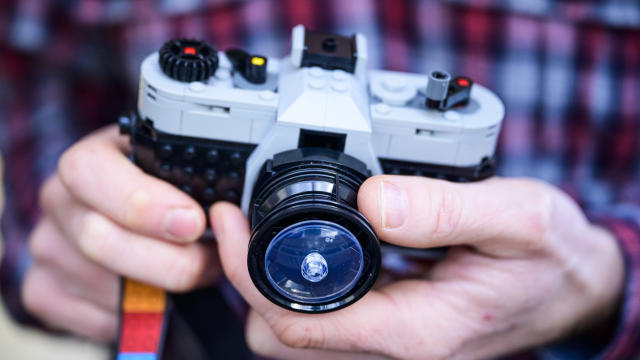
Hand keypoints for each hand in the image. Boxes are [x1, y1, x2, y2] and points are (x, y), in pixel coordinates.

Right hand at [22, 125, 218, 340]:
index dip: (144, 203)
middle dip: (168, 260)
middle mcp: (58, 198)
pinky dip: (136, 314)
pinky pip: (91, 314)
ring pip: (103, 283)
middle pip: (98, 238)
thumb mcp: (179, 173)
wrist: (128, 221)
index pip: (91, 171)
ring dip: (160, 289)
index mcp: (90, 158)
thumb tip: (230, 215)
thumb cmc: (161, 192)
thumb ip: (196, 184)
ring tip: (193, 274)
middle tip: (209, 263)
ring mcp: (46, 245)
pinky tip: (157, 296)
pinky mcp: (45, 288)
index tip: (192, 223)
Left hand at [211, 176, 623, 359]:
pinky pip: (322, 318)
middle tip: (237, 220)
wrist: (572, 285)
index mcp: (415, 329)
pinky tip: (304, 242)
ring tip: (260, 226)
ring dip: (268, 281)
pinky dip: (300, 282)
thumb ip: (446, 210)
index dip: (249, 271)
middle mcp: (393, 346)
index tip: (232, 218)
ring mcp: (387, 342)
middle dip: (245, 280)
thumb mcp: (515, 219)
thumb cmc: (550, 257)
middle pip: (281, 335)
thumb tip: (374, 199)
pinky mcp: (388, 328)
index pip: (299, 322)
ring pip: (295, 332)